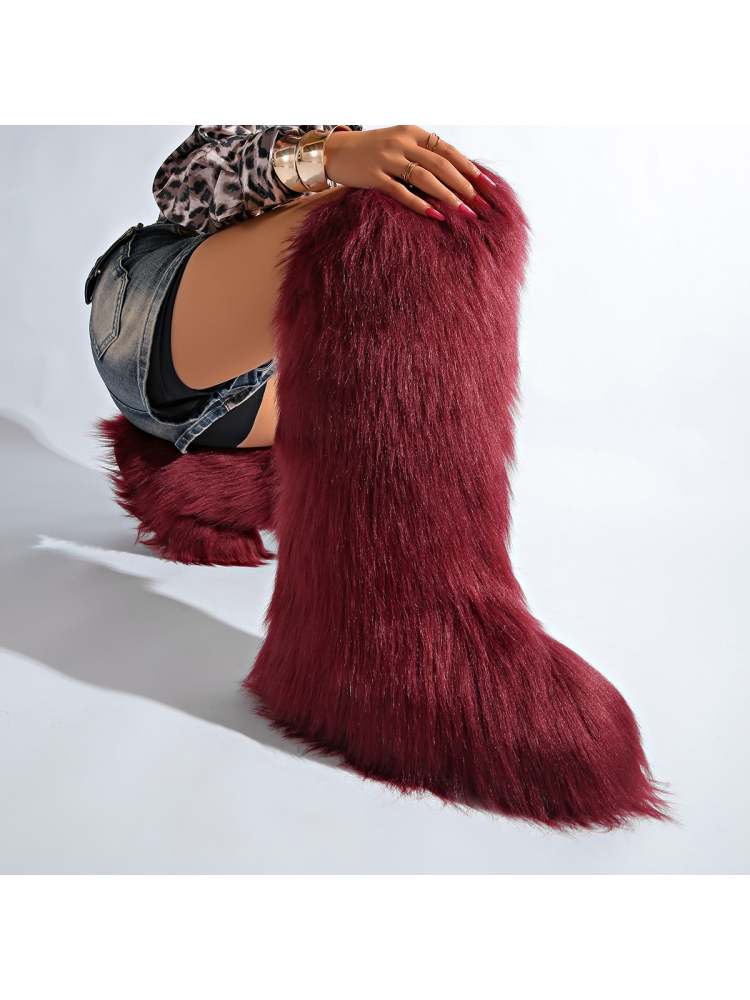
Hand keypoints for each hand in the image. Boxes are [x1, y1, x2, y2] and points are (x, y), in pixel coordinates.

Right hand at [324, 125, 494, 220]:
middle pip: (441, 166)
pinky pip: (401, 192)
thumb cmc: (372, 150)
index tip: (487, 186)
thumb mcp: (399, 142)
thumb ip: (423, 153)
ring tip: (465, 213)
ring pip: (425, 178)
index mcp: (413, 132)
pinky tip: (436, 216)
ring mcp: (387, 158)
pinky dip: (420, 204)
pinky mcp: (374, 175)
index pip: (448, 151)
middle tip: (482, 205)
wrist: (334, 150)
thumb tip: (454, 174)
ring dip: (448, 197)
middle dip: (465, 187)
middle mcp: (402, 142)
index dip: (470, 169)